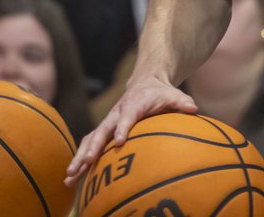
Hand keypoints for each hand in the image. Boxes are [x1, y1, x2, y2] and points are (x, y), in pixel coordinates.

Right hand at [64, 74, 197, 186]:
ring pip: (91, 139)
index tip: (119, 142)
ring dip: (80, 157)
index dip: (123, 127)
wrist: (144, 83)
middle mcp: (116, 113)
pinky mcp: (105, 130)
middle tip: (87, 161)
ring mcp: (108, 122)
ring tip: (70, 176)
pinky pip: (90, 145)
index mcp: (133, 104)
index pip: (127, 116)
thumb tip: (194, 109)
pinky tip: (72, 180)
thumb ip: (182, 102)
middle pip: (102, 129)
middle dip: (93, 146)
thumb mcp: (173, 94)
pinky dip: (81, 160)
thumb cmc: (161, 92)